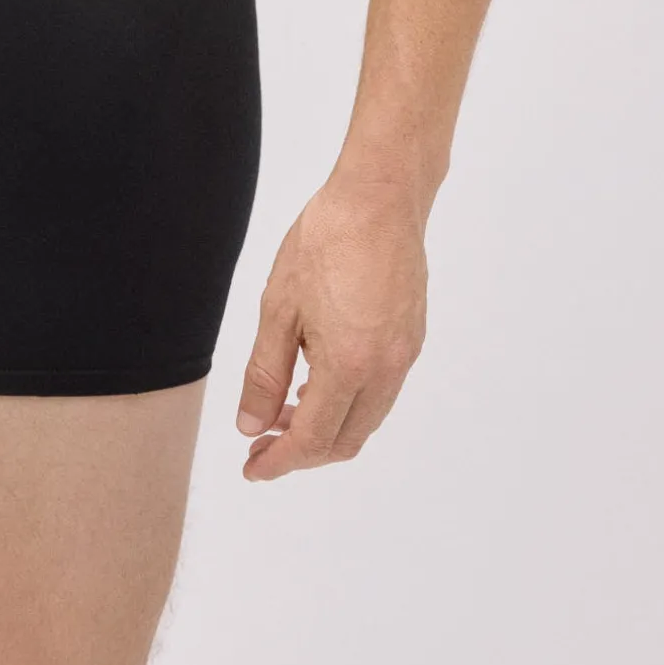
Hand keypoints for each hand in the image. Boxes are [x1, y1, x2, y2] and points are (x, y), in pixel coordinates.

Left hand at [234, 173, 427, 480]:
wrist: (381, 196)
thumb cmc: (327, 239)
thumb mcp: (279, 306)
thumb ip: (264, 373)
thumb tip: (252, 425)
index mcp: (349, 365)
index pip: (312, 440)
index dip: (279, 462)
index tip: (252, 468)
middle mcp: (385, 369)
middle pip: (344, 440)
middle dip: (301, 450)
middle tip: (263, 438)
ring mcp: (404, 355)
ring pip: (366, 419)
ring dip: (326, 426)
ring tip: (285, 407)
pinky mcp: (411, 337)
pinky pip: (381, 392)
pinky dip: (349, 402)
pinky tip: (318, 377)